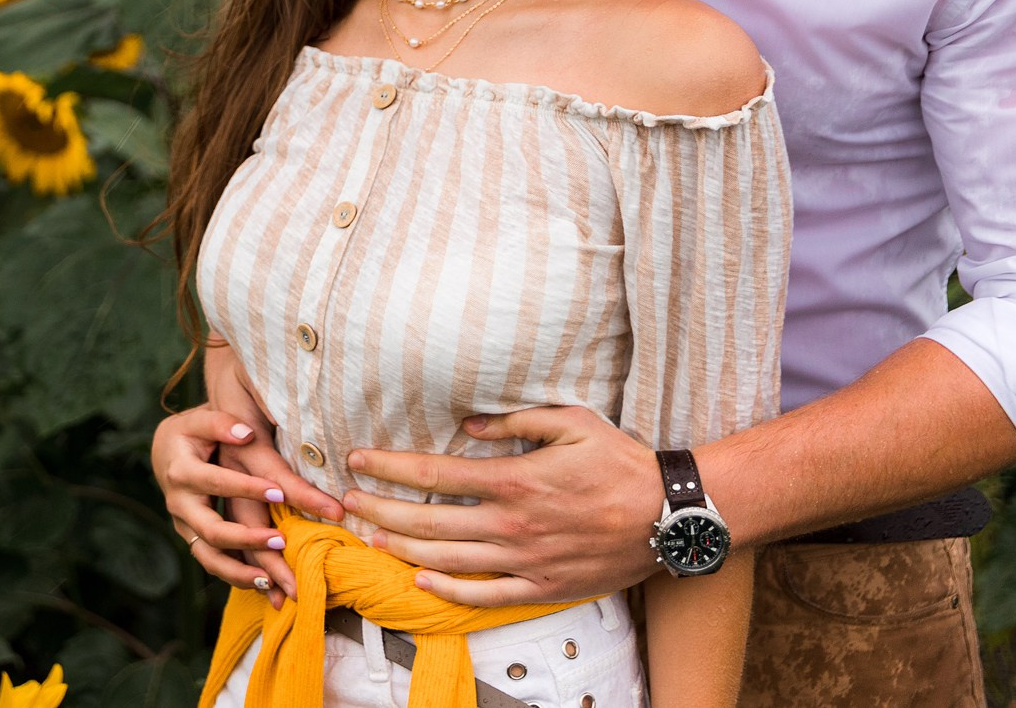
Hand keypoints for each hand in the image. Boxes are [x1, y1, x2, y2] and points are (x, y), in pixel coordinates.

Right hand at [152, 405, 332, 605]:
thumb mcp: (199, 420)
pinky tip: (264, 585)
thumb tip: (245, 433)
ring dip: (240, 573)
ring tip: (272, 580)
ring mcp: (184, 526)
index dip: (247, 488)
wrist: (165, 453)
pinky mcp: (192, 539)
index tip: (281, 493)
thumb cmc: (189, 433)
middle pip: (211, 530)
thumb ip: (220, 423)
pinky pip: (213, 564)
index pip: (216, 482)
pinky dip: (236, 578)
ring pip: (209, 558)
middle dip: (247, 539)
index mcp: (181, 471)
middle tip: (281, 540)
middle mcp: (179, 504)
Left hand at [337, 405, 664, 606]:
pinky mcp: (544, 588)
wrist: (671, 515)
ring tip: (369, 538)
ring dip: (400, 550)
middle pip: (427, 521)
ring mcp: (526, 561)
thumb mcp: (571, 422)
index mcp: (515, 479)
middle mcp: (513, 523)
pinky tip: (420, 580)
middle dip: (378, 510)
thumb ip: (516, 420)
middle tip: (344, 502)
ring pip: (447, 560)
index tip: (356, 460)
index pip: (434, 472)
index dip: (388, 467)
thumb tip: (471, 425)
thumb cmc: (621, 462)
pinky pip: (486, 596)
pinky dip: (448, 591)